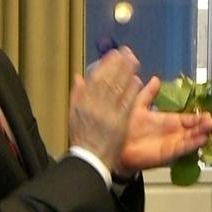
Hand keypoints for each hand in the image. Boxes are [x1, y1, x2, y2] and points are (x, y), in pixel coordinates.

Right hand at [68, 48, 142, 171]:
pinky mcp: (120, 123)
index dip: (105, 65)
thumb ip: (77, 95)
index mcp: (83, 103)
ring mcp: (108, 114)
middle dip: (119, 64)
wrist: (89, 160)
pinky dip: (132, 91)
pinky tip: (139, 81)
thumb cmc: (81, 138)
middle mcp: (95, 106)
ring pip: (118, 89)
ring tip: (134, 60)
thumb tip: (79, 77)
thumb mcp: (73, 115)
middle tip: (127, 52)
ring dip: (127, 73)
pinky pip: (127, 103)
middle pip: (108, 80)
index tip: (113, 54)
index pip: (96, 79)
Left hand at [118, 76, 211, 172]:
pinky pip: (183, 148)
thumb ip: (148, 93)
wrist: (115, 145)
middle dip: (204, 124)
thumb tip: (155, 79)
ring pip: (191, 138)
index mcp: (166, 121)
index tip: (209, 114)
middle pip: (193, 128)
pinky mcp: (167, 153)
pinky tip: (202, 139)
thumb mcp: (138, 105)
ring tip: (211, 128)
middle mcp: (171, 132)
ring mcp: (171, 143)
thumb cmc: (125, 127)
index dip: (199, 116)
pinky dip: (193, 144)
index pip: (188, 118)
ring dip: (202, 133)